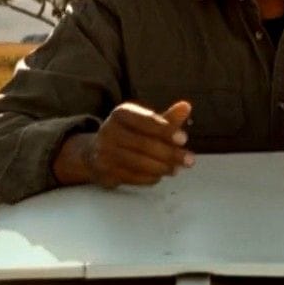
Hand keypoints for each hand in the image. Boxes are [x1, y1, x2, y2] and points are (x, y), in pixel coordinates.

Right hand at [57, 101, 194, 187]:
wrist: (94, 152)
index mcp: (121, 114)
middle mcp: (109, 131)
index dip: (166, 130)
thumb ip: (167, 118)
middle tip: (189, 160)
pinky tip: (159, 175)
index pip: (146, 121)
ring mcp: (104, 152)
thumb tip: (186, 107)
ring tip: (176, 168)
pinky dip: (149, 177)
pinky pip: (132, 177)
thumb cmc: (129, 134)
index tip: (183, 139)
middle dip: (170, 154)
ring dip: (162, 167)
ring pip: (139, 163)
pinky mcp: (104, 171)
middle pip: (144, 144)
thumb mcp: (146, 123)